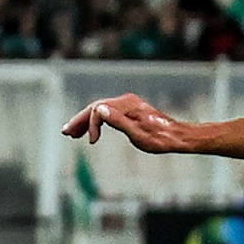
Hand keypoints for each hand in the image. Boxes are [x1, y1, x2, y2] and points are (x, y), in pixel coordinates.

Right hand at [62, 94, 194, 152]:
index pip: (98, 110)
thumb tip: (98, 109)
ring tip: (73, 134)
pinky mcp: (131, 110)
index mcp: (125, 104)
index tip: (91, 142)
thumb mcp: (137, 133)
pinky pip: (109, 114)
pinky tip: (92, 131)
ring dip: (87, 122)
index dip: (91, 125)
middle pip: (96, 107)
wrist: (177, 136)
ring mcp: (128, 105)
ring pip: (101, 110)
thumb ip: (117, 121)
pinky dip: (99, 122)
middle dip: (80, 121)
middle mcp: (125, 101)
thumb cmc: (159, 138)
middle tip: (66, 133)